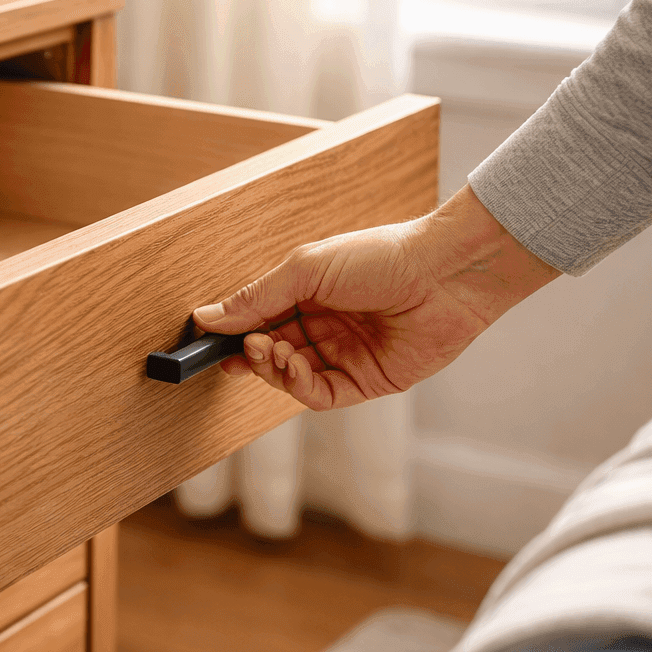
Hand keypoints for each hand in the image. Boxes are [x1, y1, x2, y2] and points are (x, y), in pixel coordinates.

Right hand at [192, 186, 559, 409]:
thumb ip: (256, 297)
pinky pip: (319, 394)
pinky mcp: (366, 382)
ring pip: (289, 377)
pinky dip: (297, 385)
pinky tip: (290, 364)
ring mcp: (344, 356)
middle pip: (270, 352)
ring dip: (271, 368)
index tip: (207, 336)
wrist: (445, 273)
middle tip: (240, 347)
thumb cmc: (382, 257)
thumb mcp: (306, 269)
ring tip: (268, 349)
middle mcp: (324, 327)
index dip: (233, 330)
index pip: (258, 319)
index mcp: (308, 295)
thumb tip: (207, 316)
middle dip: (249, 353)